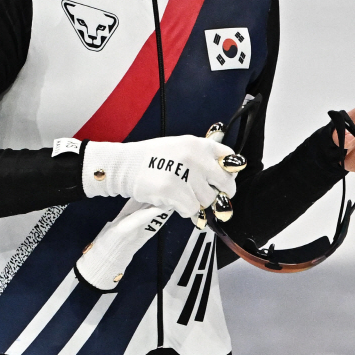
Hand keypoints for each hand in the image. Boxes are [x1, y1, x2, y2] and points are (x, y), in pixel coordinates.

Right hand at [82, 135, 241, 218]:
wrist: (125, 165)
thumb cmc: (153, 159)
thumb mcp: (181, 147)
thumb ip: (203, 157)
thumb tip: (229, 174)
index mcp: (199, 144)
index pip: (230, 159)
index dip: (228, 174)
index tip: (222, 181)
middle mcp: (195, 156)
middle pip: (225, 184)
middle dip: (221, 194)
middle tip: (211, 198)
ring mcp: (184, 173)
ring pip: (209, 200)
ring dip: (198, 203)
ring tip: (183, 197)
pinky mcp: (173, 190)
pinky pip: (193, 209)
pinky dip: (185, 210)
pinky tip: (174, 203)